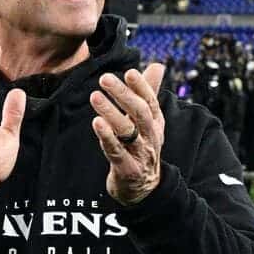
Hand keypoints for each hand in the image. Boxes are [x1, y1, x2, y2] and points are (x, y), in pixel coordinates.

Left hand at [90, 64, 165, 204]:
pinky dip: (106, 136)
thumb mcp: (149, 122)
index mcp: (156, 123)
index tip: (129, 71)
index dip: (141, 86)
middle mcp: (150, 137)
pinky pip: (116, 151)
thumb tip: (158, 65)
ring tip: (95, 96)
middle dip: (123, 94)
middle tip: (105, 78)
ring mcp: (140, 154)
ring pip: (127, 130)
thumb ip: (150, 92)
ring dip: (111, 112)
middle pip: (140, 112)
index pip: (151, 101)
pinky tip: (96, 122)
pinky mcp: (127, 169)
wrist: (142, 188)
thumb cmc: (142, 148)